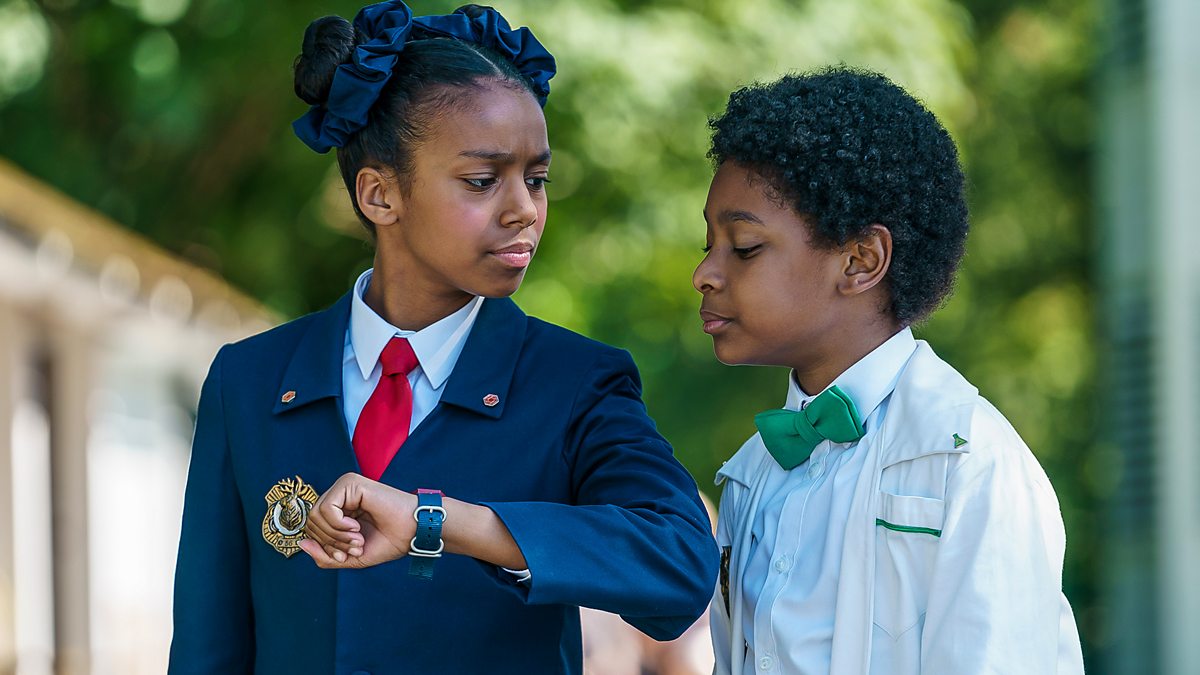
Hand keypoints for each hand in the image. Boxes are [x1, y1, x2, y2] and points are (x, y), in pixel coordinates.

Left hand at [299, 472, 416, 568]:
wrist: (411, 533)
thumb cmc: (387, 542)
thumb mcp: (350, 557)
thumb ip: (325, 555)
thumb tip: (301, 543)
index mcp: (339, 510)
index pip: (312, 528)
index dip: (324, 547)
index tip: (346, 556)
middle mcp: (339, 495)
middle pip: (311, 522)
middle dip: (330, 543)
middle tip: (355, 547)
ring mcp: (344, 487)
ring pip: (315, 515)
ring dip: (335, 535)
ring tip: (357, 539)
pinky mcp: (350, 483)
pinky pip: (327, 508)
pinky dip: (338, 525)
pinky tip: (356, 526)